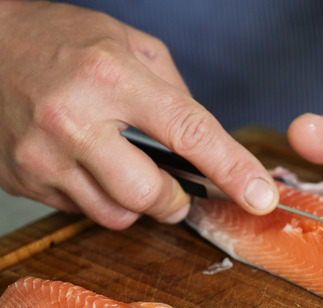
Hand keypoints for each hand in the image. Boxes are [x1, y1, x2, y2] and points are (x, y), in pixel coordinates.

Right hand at [0, 1, 277, 228]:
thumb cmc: (58, 40)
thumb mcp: (128, 44)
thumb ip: (175, 94)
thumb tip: (207, 147)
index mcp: (112, 77)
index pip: (190, 133)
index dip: (233, 169)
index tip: (261, 196)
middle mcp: (74, 121)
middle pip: (151, 195)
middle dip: (176, 200)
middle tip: (179, 189)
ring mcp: (42, 157)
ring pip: (116, 215)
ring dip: (137, 203)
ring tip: (124, 167)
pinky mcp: (22, 180)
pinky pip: (80, 211)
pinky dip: (98, 197)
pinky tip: (87, 165)